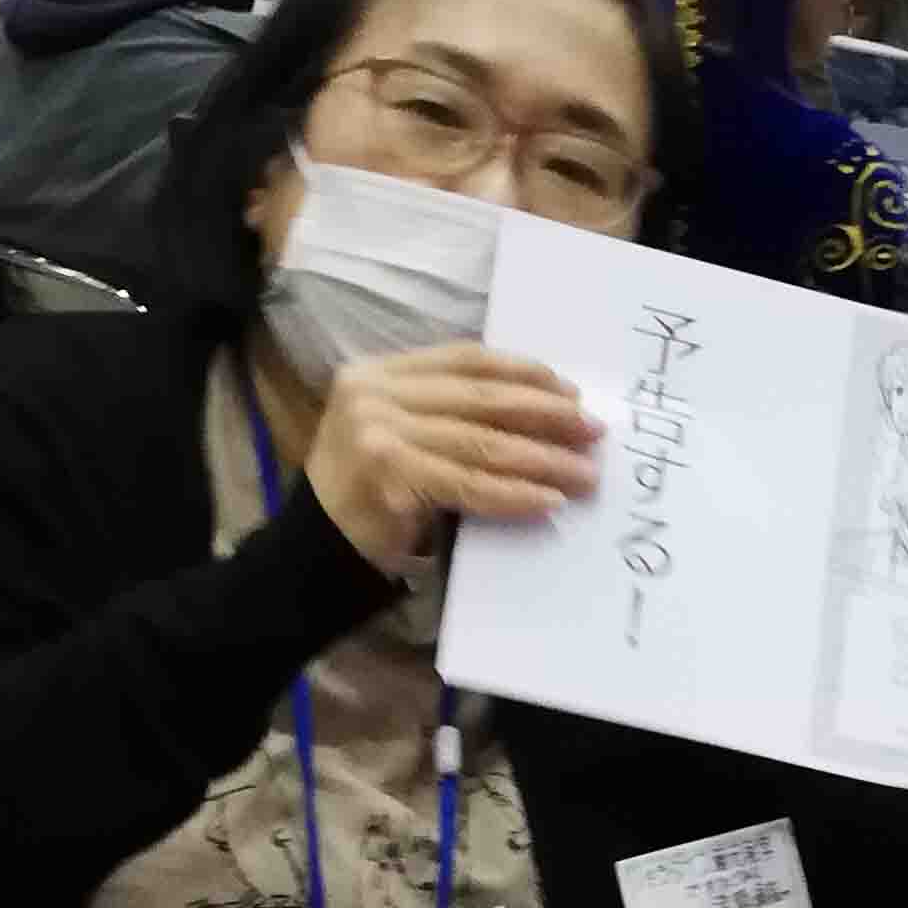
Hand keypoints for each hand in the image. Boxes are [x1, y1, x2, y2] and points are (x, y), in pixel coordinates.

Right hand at [300, 341, 602, 575]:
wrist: (315, 547)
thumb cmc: (368, 491)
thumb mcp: (400, 432)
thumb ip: (449, 412)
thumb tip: (544, 415)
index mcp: (380, 372)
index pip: (465, 360)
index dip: (523, 373)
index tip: (570, 391)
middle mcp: (375, 393)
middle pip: (480, 399)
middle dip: (545, 414)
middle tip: (593, 432)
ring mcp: (379, 433)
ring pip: (481, 443)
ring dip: (543, 460)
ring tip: (584, 473)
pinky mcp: (390, 476)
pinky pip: (469, 484)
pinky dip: (514, 494)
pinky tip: (549, 501)